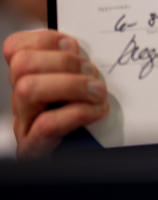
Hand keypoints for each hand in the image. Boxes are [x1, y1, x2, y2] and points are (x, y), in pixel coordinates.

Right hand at [3, 29, 108, 158]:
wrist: (91, 161)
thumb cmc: (94, 123)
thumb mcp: (87, 86)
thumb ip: (81, 65)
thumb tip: (90, 40)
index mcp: (33, 80)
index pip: (16, 47)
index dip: (46, 39)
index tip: (74, 45)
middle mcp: (23, 102)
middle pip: (22, 64)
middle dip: (64, 62)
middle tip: (93, 74)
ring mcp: (25, 126)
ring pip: (28, 88)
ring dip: (72, 85)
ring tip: (98, 94)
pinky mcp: (35, 150)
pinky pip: (46, 125)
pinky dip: (76, 113)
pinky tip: (96, 112)